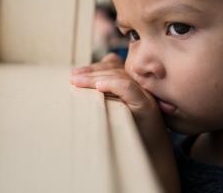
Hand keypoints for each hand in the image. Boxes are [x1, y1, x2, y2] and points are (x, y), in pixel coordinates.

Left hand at [70, 52, 179, 191]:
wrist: (150, 156)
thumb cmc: (130, 134)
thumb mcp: (116, 111)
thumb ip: (106, 96)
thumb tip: (79, 83)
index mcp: (134, 84)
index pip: (114, 65)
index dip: (95, 67)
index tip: (76, 74)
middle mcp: (142, 86)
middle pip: (115, 69)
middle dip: (91, 72)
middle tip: (72, 77)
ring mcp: (146, 95)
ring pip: (119, 76)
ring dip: (96, 77)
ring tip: (78, 82)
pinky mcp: (147, 106)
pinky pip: (129, 89)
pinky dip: (113, 84)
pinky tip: (99, 87)